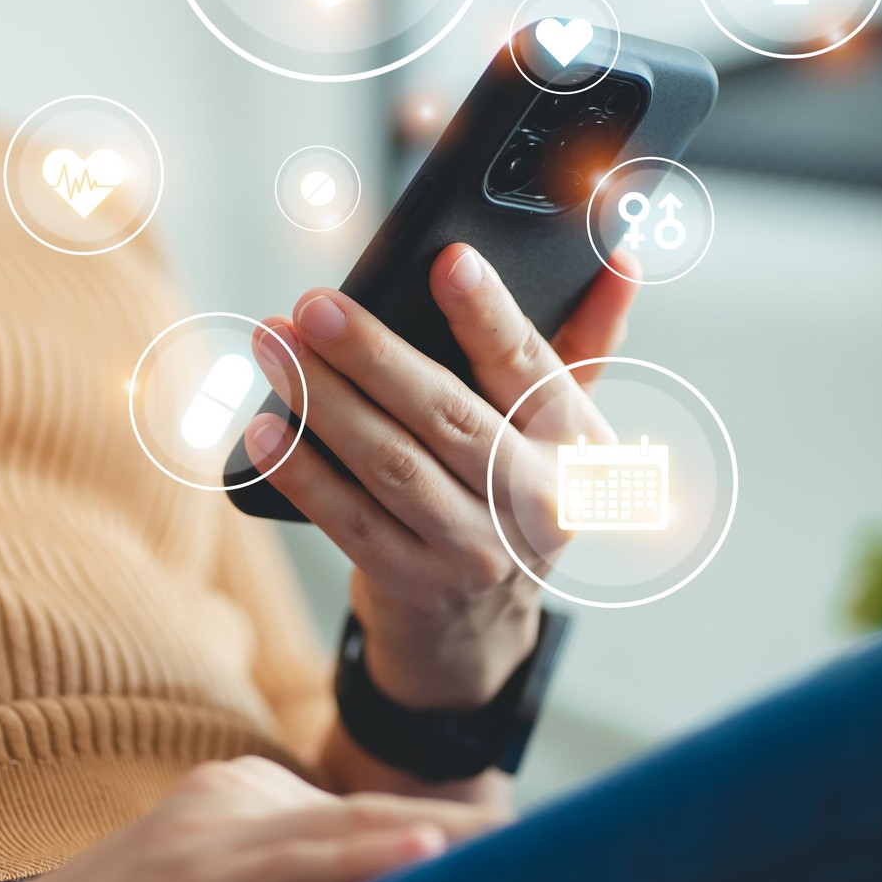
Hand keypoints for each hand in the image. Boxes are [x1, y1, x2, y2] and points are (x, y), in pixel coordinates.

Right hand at [0, 756, 505, 881]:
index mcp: (248, 799)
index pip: (375, 819)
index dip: (456, 848)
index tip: (532, 870)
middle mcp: (239, 794)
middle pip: (380, 819)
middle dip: (470, 850)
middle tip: (575, 866)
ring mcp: (216, 824)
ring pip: (354, 833)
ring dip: (445, 856)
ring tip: (533, 868)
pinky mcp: (196, 871)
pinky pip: (300, 865)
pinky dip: (368, 862)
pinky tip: (432, 859)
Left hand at [244, 244, 635, 712]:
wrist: (478, 623)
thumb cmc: (512, 491)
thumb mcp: (558, 425)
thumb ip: (585, 339)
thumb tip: (616, 258)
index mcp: (579, 446)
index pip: (527, 366)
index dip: (488, 313)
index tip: (448, 259)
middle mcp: (538, 502)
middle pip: (445, 412)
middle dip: (371, 352)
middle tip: (313, 305)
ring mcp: (477, 551)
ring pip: (390, 462)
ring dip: (322, 399)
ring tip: (274, 347)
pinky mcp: (416, 585)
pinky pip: (348, 519)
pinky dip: (302, 471)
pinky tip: (265, 428)